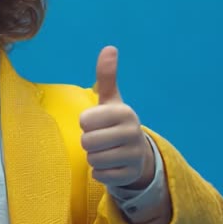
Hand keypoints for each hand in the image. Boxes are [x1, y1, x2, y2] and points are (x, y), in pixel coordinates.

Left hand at [79, 46, 153, 188]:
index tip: (98, 123)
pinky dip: (101, 172)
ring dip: (94, 157)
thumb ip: (106, 76)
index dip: (86, 123)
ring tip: (106, 151)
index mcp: (124, 112)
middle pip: (87, 142)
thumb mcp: (111, 101)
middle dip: (89, 142)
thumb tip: (109, 48)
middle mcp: (132, 132)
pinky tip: (111, 165)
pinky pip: (100, 175)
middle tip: (101, 139)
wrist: (137, 153)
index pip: (85, 121)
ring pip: (93, 160)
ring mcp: (133, 155)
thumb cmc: (115, 123)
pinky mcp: (129, 175)